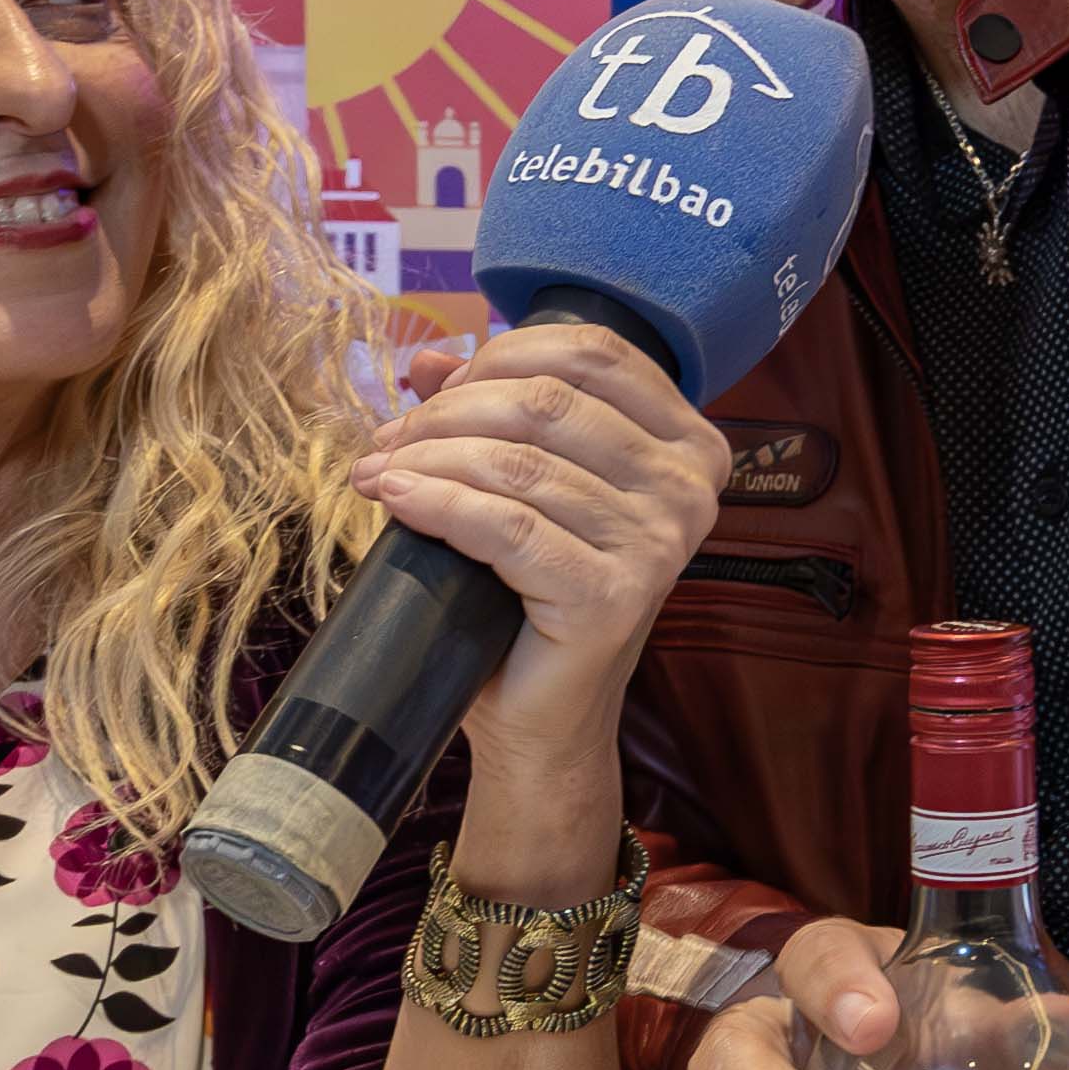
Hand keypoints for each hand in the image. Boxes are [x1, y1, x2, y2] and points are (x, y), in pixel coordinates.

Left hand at [370, 320, 725, 874]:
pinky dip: (437, 502)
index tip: (435, 391)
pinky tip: (394, 497)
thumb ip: (490, 413)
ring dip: (429, 456)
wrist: (541, 718)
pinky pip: (504, 525)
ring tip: (379, 472)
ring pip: (518, 462)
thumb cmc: (533, 596)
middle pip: (547, 401)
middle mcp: (689, 488)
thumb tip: (429, 358)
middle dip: (450, 411)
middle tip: (389, 441)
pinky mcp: (610, 596)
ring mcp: (657, 544)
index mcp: (689, 444)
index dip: (500, 354)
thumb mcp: (524, 487)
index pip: (593, 352)